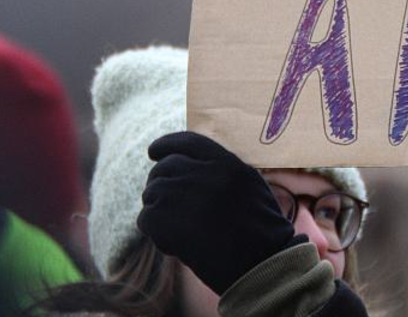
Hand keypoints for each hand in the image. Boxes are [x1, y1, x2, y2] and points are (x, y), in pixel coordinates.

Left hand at [138, 131, 295, 293]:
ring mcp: (182, 195)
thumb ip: (221, 170)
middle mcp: (203, 173)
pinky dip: (156, 233)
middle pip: (164, 169)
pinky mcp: (166, 221)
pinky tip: (176, 245)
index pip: (185, 142)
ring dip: (159, 212)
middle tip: (171, 208)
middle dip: (161, 186)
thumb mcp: (249, 186)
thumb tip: (187, 162)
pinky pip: (146, 219)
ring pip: (151, 194)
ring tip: (181, 231)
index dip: (165, 145)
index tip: (153, 152)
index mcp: (225, 162)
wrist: (262, 266)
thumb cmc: (260, 231)